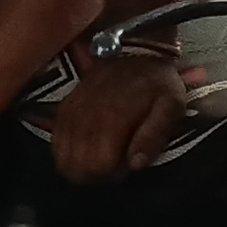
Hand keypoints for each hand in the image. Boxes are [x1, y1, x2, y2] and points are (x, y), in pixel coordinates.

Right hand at [50, 52, 184, 184]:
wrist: (134, 52)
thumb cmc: (157, 83)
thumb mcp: (171, 106)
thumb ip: (154, 136)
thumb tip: (135, 165)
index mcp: (113, 119)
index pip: (99, 165)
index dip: (113, 175)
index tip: (126, 166)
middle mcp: (86, 118)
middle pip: (78, 167)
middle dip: (97, 175)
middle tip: (114, 165)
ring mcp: (71, 114)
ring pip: (63, 160)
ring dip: (81, 167)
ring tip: (99, 159)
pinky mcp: (63, 110)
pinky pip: (55, 144)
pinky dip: (67, 154)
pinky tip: (84, 150)